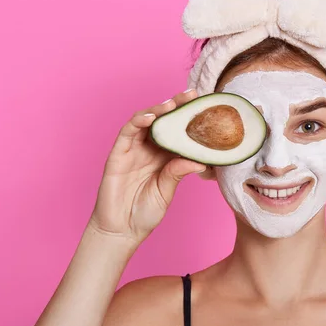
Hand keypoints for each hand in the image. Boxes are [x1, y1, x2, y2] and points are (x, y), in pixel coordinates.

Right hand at [87, 90, 205, 246]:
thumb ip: (178, 172)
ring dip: (158, 109)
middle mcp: (149, 149)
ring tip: (173, 104)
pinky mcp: (118, 154)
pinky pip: (127, 132)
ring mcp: (133, 150)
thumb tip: (201, 160)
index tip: (207, 107)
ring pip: (145, 121)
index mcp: (165, 157)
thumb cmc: (145, 212)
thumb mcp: (167, 191)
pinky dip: (138, 121)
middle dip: (177, 106)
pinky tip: (151, 117)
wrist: (121, 230)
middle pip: (163, 121)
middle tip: (192, 95)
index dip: (190, 119)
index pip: (179, 132)